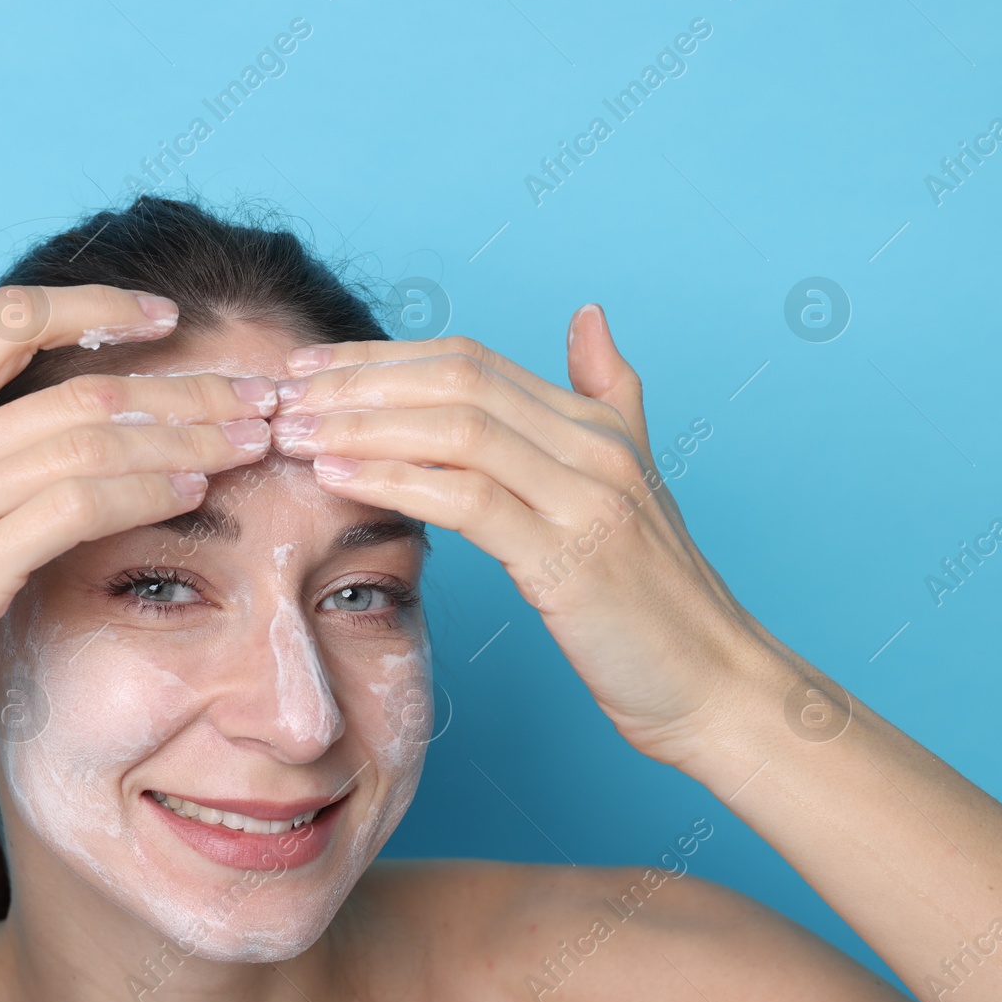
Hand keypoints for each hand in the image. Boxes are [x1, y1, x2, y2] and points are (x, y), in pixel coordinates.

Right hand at [0, 277, 279, 771]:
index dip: (96, 306)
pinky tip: (194, 487)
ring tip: (252, 436)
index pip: (7, 320)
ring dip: (186, 436)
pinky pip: (76, 507)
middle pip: (79, 389)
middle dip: (183, 387)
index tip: (169, 315)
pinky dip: (144, 490)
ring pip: (90, 442)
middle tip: (257, 391)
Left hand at [267, 305, 769, 765]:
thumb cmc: (653, 600)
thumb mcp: (628, 484)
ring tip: (294, 433)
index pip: (468, 361)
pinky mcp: (570, 557)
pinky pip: (467, 499)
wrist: (717, 685)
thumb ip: (607, 395)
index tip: (310, 370)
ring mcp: (586, 497)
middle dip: (359, 382)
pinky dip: (394, 480)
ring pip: (457, 429)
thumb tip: (589, 315)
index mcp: (595, 424)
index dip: (382, 358)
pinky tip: (337, 478)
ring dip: (364, 424)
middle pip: (456, 381)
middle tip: (284, 394)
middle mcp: (593, 446)